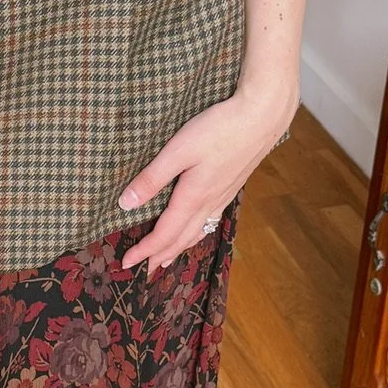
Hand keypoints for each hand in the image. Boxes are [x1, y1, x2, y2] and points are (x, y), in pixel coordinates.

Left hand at [117, 73, 297, 273]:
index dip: (145, 250)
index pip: (164, 234)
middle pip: (181, 239)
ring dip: (179, 248)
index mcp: (192, 197)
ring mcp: (223, 196)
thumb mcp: (178, 150)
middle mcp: (209, 202)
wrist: (262, 117)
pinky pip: (210, 221)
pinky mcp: (232, 186)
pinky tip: (197, 229)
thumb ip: (152, 178)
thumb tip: (125, 204)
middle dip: (160, 256)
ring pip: (197, 232)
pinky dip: (196, 233)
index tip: (127, 262)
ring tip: (168, 259)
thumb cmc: (219, 129)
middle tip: (145, 271)